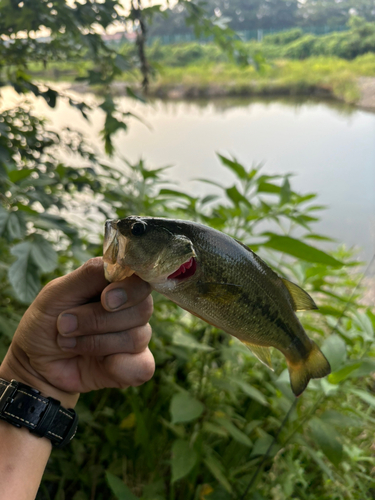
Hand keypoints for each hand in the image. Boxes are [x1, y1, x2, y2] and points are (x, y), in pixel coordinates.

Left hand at [0, 258, 154, 407]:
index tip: (105, 300)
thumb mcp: (57, 292)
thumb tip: (117, 267)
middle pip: (142, 308)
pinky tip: (98, 364)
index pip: (142, 279)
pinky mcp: (134, 365)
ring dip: (96, 343)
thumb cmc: (46, 322)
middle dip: (98, 320)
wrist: (34, 364)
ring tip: (67, 342)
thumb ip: (88, 275)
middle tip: (65, 324)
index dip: (129, 289)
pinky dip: (118, 367)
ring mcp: (135, 336)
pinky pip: (142, 366)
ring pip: (137, 337)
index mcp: (117, 284)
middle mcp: (131, 308)